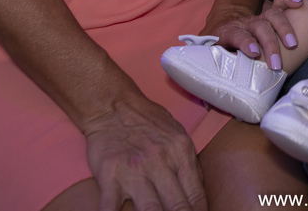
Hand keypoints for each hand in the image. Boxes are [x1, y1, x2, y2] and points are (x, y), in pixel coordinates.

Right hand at [82, 92, 207, 210]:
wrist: (113, 107)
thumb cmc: (148, 122)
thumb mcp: (178, 136)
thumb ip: (188, 165)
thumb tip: (199, 196)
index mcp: (181, 152)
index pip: (195, 195)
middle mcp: (160, 162)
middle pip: (177, 206)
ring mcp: (134, 171)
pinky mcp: (109, 176)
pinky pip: (110, 208)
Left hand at [199, 0, 304, 70]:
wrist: (222, 25)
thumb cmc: (219, 47)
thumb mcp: (212, 58)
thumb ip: (212, 76)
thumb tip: (208, 106)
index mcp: (229, 33)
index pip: (238, 35)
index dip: (246, 42)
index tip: (254, 53)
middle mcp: (245, 23)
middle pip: (259, 28)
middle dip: (269, 44)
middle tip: (277, 64)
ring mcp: (258, 17)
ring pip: (272, 16)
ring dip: (284, 28)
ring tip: (293, 44)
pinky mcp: (267, 13)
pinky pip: (279, 4)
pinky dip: (289, 2)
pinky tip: (300, 4)